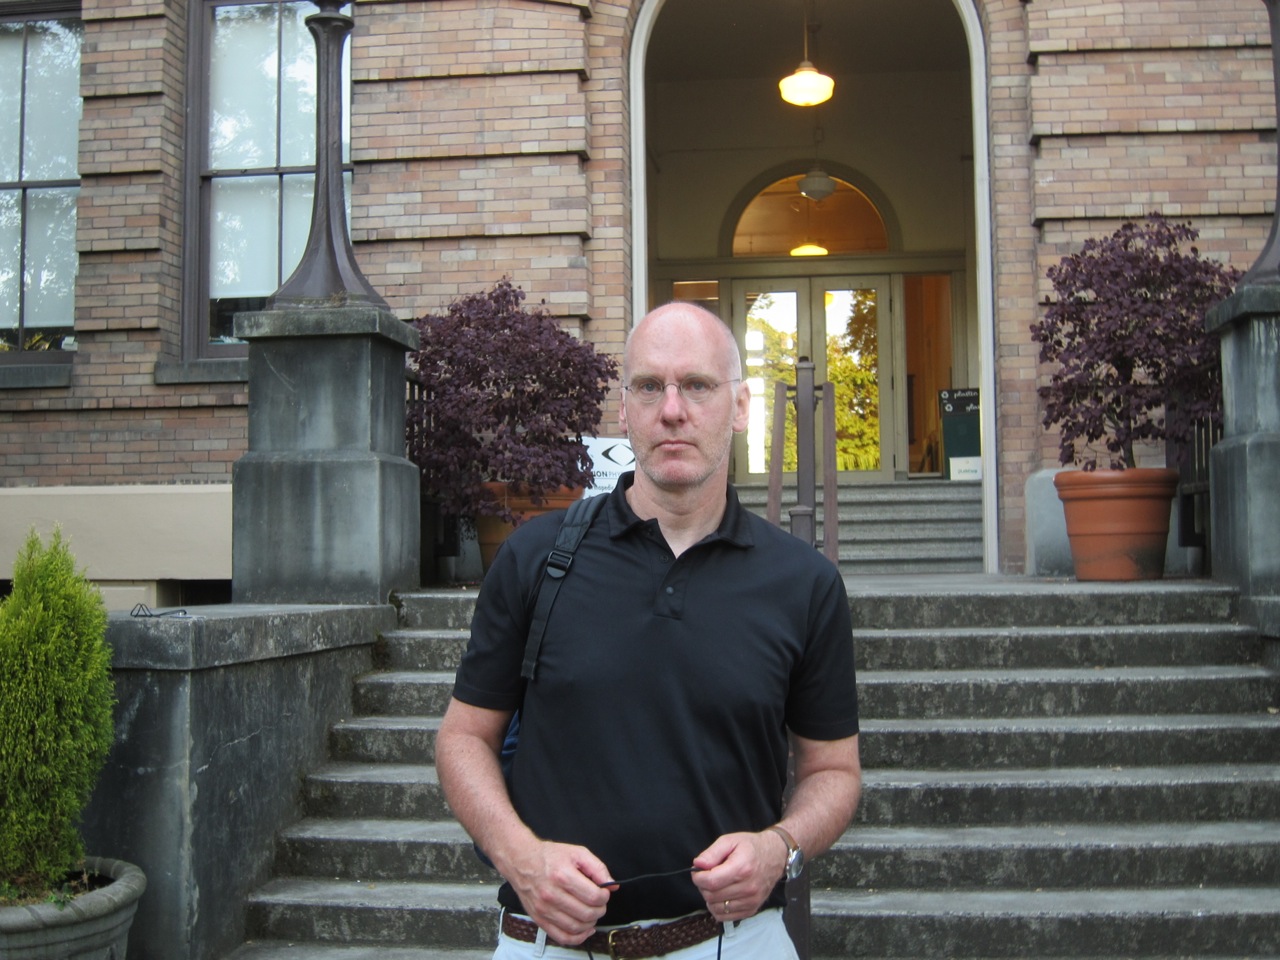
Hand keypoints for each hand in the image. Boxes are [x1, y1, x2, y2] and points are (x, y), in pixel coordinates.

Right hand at [499, 839, 614, 944]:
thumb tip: (612, 885)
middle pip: (586, 913)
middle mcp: (552, 894)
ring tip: (592, 913)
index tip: (604, 893)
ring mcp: (544, 909)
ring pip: (576, 928)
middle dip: (600, 910)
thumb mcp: (577, 853)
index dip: (604, 896)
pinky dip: (577, 938)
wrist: (522, 861)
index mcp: (563, 875)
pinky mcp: (539, 919)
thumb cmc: (549, 856)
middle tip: (599, 903)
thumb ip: (598, 868)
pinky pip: (561, 937)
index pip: (593, 896)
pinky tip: (585, 930)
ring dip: (590, 923)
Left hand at [691, 830, 787, 922]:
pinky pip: (725, 917)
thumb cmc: (751, 847)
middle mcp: (748, 888)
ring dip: (710, 898)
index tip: (698, 872)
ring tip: (716, 885)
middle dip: (703, 886)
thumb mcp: (730, 841)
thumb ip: (712, 853)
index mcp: (741, 868)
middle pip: (711, 896)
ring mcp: (751, 901)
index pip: (711, 882)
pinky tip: (722, 895)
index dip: (698, 878)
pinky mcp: (751, 909)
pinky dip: (718, 908)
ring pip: (716, 908)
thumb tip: (697, 865)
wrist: (775, 856)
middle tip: (707, 876)